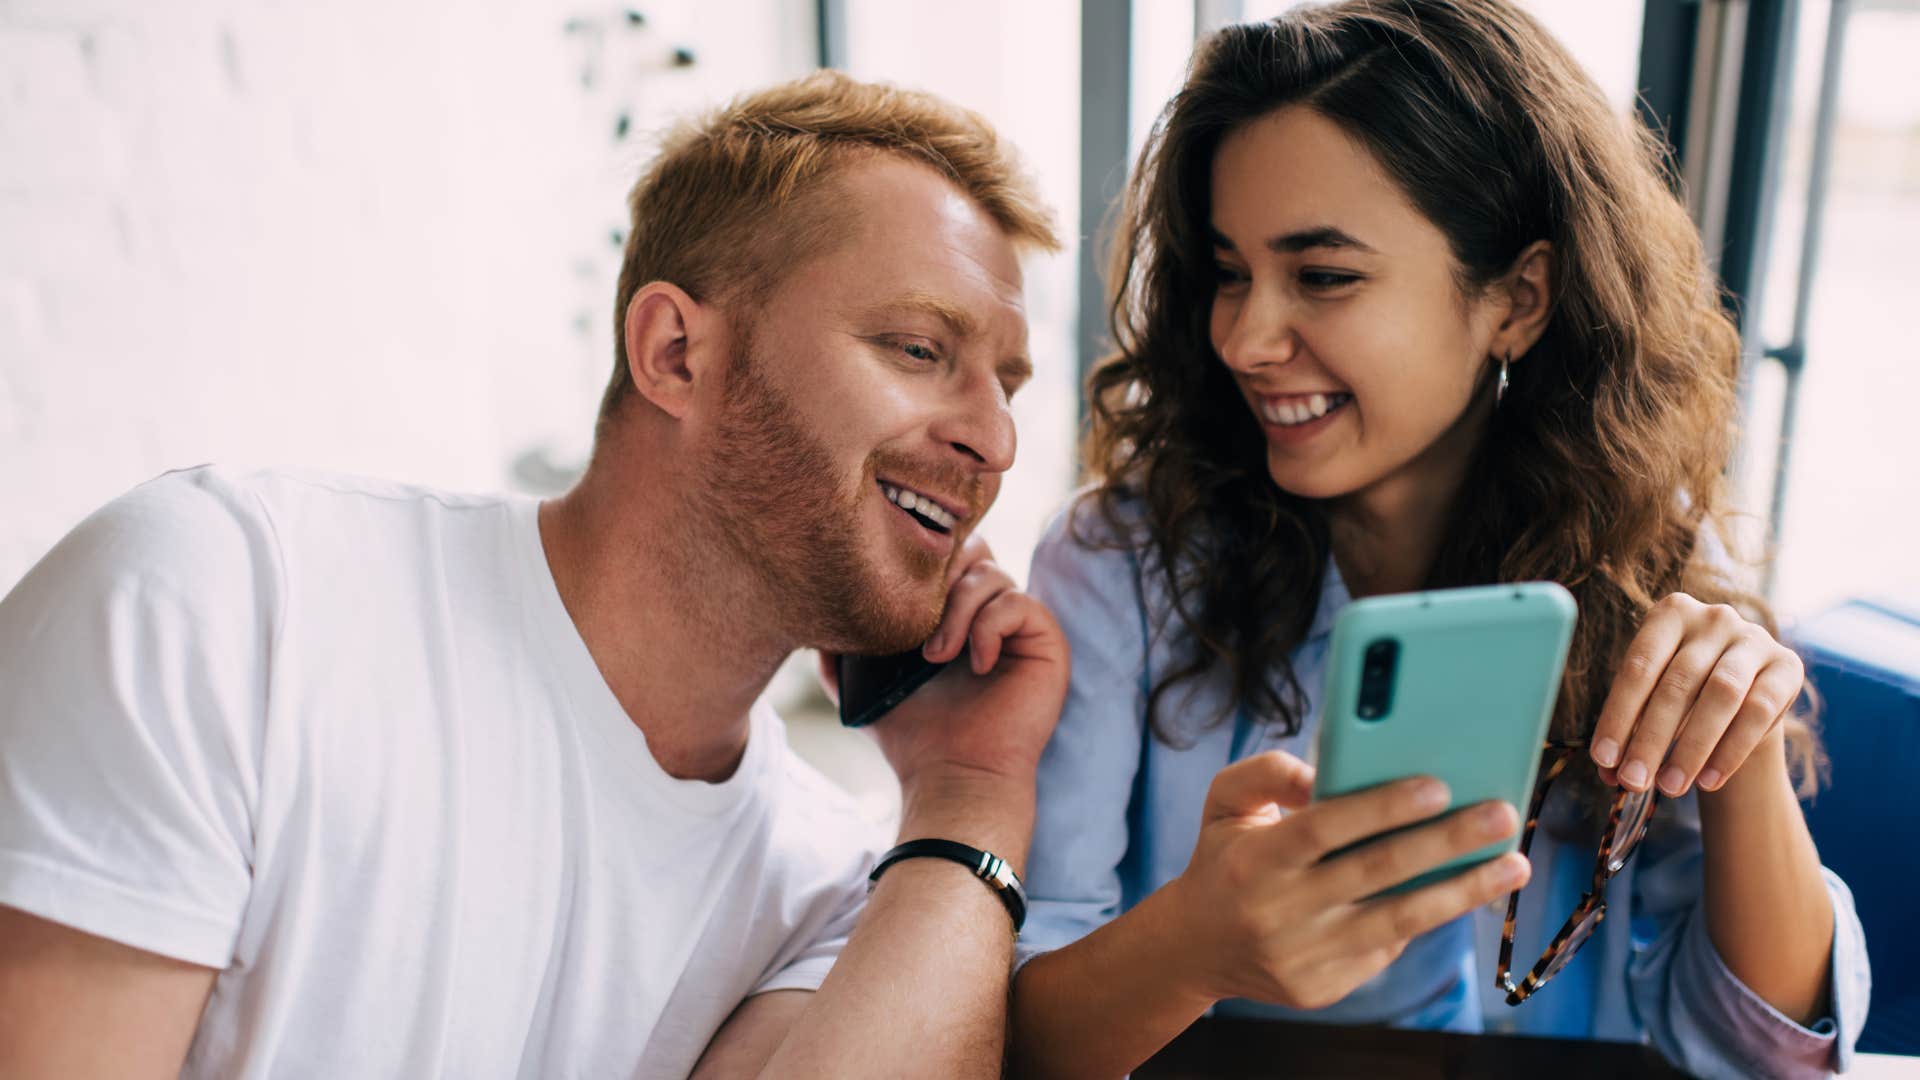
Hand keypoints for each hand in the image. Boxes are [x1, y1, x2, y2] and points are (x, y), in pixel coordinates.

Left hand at [818, 533, 1069, 789]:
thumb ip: (841, 654)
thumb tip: (817, 623)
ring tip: (934, 657)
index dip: (923, 565)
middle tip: (916, 618)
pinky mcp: (1046, 642)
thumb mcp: (862, 687)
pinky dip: (988, 627)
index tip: (895, 594)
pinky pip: (1019, 603)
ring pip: (992, 574)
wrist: (952, 775)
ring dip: (956, 611)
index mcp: (954, 614)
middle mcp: (989, 614)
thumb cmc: (913, 736)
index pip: (945, 557)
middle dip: (941, 576)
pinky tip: (976, 665)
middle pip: (974, 549)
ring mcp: (1020, 627)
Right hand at [1163, 752, 1529, 1009]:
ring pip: (1399, 920)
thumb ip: (1269, 772)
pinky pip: (1387, 946)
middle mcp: (1278, 912)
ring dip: (1464, 890)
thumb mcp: (1225, 803)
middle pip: (1376, 872)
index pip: (1324, 827)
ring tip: (1514, 865)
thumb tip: (1328, 773)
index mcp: (1254, 859)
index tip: (1439, 785)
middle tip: (1502, 815)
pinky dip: (1427, 916)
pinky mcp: (1323, 989)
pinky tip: (1464, 891)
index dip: (1382, 806)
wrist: (1194, 947)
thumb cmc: (1225, 859)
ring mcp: (1303, 957)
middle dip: (1448, 842)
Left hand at [1590, 593, 1803, 796]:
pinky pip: (1759, 711)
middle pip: (1678, 683)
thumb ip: (1630, 732)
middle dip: (1651, 739)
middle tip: (1634, 781)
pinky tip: (1708, 781)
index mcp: (1670, 614)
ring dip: (1692, 747)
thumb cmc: (1683, 696)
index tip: (1603, 759)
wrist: (1743, 694)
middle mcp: (1713, 618)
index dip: (1618, 715)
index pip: (1638, 667)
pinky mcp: (1788, 666)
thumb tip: (1608, 772)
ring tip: (1669, 787)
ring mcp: (1754, 638)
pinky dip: (1731, 750)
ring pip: (1722, 694)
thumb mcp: (1652, 702)